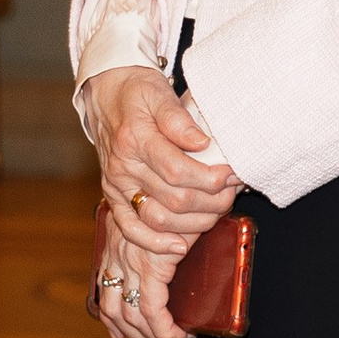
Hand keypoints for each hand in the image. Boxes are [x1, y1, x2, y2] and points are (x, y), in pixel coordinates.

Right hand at [86, 65, 236, 337]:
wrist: (106, 93)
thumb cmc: (138, 92)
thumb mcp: (160, 93)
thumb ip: (179, 119)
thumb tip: (201, 143)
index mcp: (135, 139)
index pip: (178, 171)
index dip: (211, 178)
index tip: (233, 173)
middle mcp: (124, 167)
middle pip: (174, 200)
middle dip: (211, 201)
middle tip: (233, 190)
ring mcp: (117, 186)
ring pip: (159, 219)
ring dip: (195, 222)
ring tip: (218, 209)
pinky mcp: (114, 197)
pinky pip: (131, 230)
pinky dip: (156, 243)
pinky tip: (180, 245)